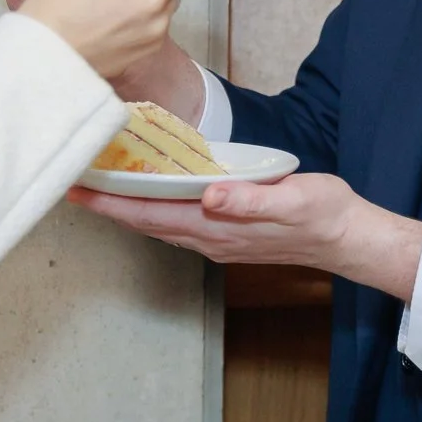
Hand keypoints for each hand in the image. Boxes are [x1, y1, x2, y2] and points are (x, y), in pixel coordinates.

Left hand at [67, 174, 421, 299]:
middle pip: (144, 222)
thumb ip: (250, 200)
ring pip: (157, 224)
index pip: (151, 215)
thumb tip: (210, 195)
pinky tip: (146, 194)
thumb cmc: (323, 214)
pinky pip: (176, 222)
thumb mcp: (293, 200)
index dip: (112, 203)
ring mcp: (216, 240)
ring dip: (125, 207)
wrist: (348, 239)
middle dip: (107, 204)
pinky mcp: (226, 233)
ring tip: (98, 185)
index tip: (80, 189)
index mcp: (218, 227)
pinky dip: (151, 208)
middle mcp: (209, 238)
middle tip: (72, 181)